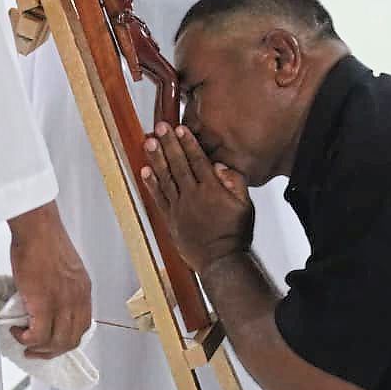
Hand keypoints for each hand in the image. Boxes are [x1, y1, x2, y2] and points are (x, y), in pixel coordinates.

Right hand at [8, 202, 91, 358]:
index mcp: (83, 290)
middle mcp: (78, 298)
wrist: (37, 228)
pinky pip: (39, 335)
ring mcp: (63, 301)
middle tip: (35, 350)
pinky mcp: (45, 302)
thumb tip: (45, 303)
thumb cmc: (44, 240)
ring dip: (39, 348)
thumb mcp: (61, 268)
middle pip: (72, 339)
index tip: (52, 342)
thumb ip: (60, 287)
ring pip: (57, 341)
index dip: (67, 338)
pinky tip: (18, 332)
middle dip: (52, 351)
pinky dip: (27, 339)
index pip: (83, 325)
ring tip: (24, 341)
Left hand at [140, 123, 254, 272]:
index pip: (198, 161)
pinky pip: (158, 198)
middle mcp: (193, 196)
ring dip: (156, 159)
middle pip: (179, 165)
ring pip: (166, 178)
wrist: (221, 261)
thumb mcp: (245, 205)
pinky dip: (151, 184)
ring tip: (149, 143)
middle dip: (169, 144)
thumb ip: (234, 183)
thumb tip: (220, 166)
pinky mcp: (171, 219)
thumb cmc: (235, 234)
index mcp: (212, 190)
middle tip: (160, 128)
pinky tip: (145, 171)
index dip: (188, 143)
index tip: (180, 129)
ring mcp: (180, 207)